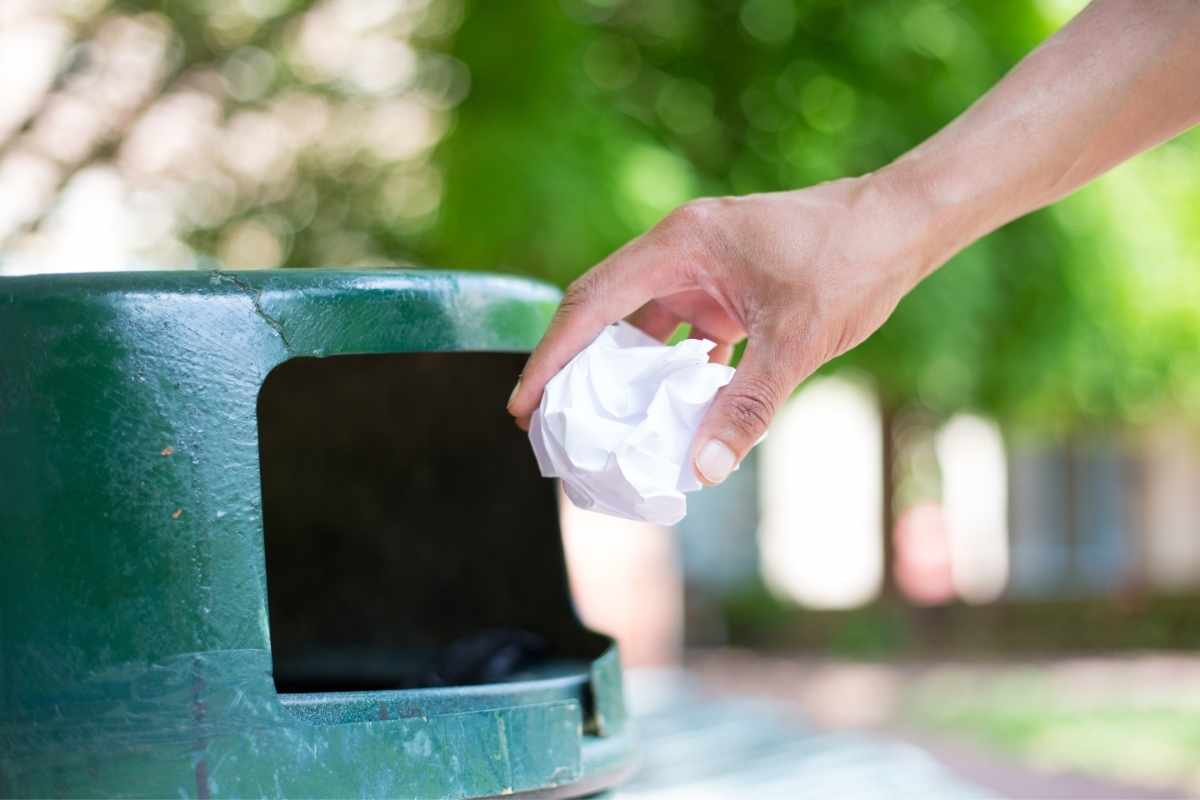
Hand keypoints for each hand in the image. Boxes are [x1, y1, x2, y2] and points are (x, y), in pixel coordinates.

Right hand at [507, 172, 941, 484]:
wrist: (903, 224)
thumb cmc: (850, 262)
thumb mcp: (796, 340)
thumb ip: (747, 404)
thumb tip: (705, 470)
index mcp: (680, 245)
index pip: (592, 303)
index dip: (551, 357)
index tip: (523, 404)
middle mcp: (681, 250)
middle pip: (605, 312)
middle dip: (576, 369)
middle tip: (550, 423)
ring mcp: (704, 268)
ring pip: (644, 325)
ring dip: (626, 373)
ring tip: (604, 425)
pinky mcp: (728, 286)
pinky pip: (682, 331)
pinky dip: (673, 370)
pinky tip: (674, 410)